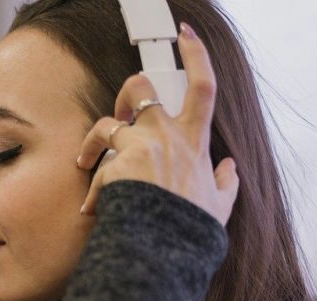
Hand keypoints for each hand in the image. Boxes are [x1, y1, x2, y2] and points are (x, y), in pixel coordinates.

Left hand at [76, 22, 238, 227]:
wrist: (165, 246)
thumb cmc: (191, 227)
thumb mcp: (220, 205)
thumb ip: (226, 183)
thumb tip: (230, 167)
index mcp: (195, 140)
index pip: (203, 85)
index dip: (196, 56)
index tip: (185, 37)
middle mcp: (166, 135)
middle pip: (140, 88)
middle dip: (127, 93)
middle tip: (120, 114)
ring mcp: (138, 147)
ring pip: (105, 126)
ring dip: (93, 143)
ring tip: (86, 162)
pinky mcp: (115, 165)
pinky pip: (97, 171)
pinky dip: (93, 191)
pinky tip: (92, 210)